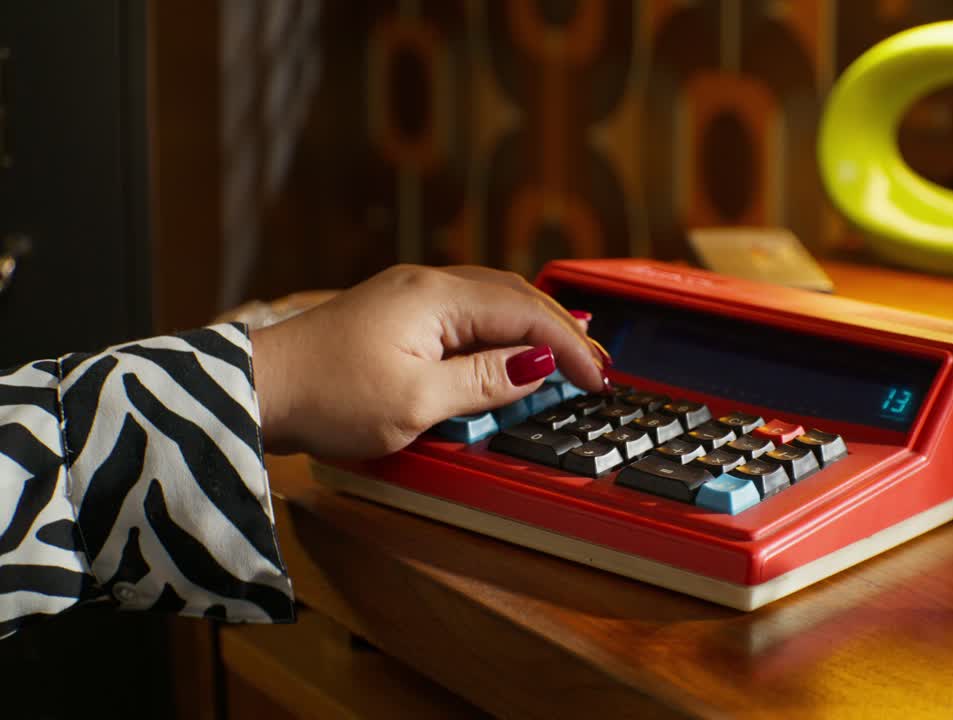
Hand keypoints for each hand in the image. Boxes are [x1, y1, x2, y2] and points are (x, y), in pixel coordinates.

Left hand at [249, 265, 607, 458]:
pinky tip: (512, 341)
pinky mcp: (396, 312)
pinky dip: (502, 325)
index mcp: (436, 299)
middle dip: (562, 327)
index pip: (525, 314)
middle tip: (598, 363)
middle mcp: (426, 284)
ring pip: (492, 298)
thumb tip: (538, 364)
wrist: (258, 390)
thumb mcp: (415, 402)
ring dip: (535, 323)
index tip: (598, 377)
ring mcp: (409, 295)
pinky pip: (467, 309)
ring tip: (569, 348)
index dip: (569, 346)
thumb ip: (483, 381)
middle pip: (514, 296)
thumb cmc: (328, 397)